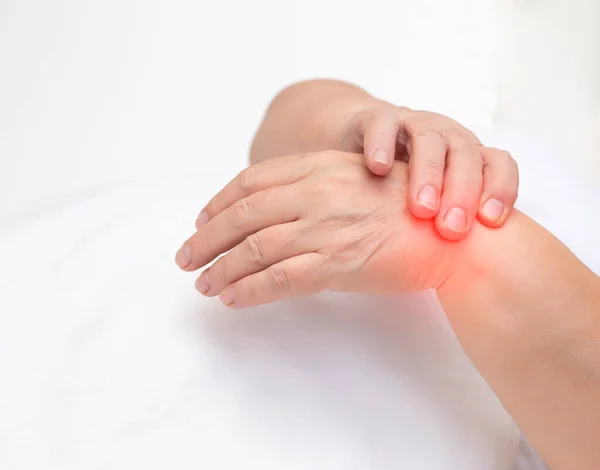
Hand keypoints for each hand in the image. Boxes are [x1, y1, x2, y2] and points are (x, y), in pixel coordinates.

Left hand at [175, 151, 466, 307]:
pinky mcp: (337, 262)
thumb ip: (318, 189)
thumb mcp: (359, 182)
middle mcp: (317, 191)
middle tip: (184, 258)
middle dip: (206, 239)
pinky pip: (280, 278)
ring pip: (254, 248)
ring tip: (202, 284)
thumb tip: (280, 211)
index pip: (252, 181)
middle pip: (243, 214)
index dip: (219, 202)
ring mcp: (325, 226)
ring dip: (221, 269)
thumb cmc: (409, 209)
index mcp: (320, 166)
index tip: (201, 221)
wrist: (454, 233)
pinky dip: (249, 289)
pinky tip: (232, 298)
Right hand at [340, 104, 518, 239]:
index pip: (497, 164)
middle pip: (465, 154)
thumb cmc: (400, 182)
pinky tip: (378, 169)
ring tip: (420, 208)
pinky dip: (381, 145)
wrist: (362, 140)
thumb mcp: (432, 201)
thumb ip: (450, 220)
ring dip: (428, 173)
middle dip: (462, 192)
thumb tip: (474, 268)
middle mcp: (445, 137)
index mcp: (467, 156)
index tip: (491, 222)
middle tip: (452, 228)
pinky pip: (382, 125)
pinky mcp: (376, 119)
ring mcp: (412, 124)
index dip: (500, 189)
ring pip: (429, 139)